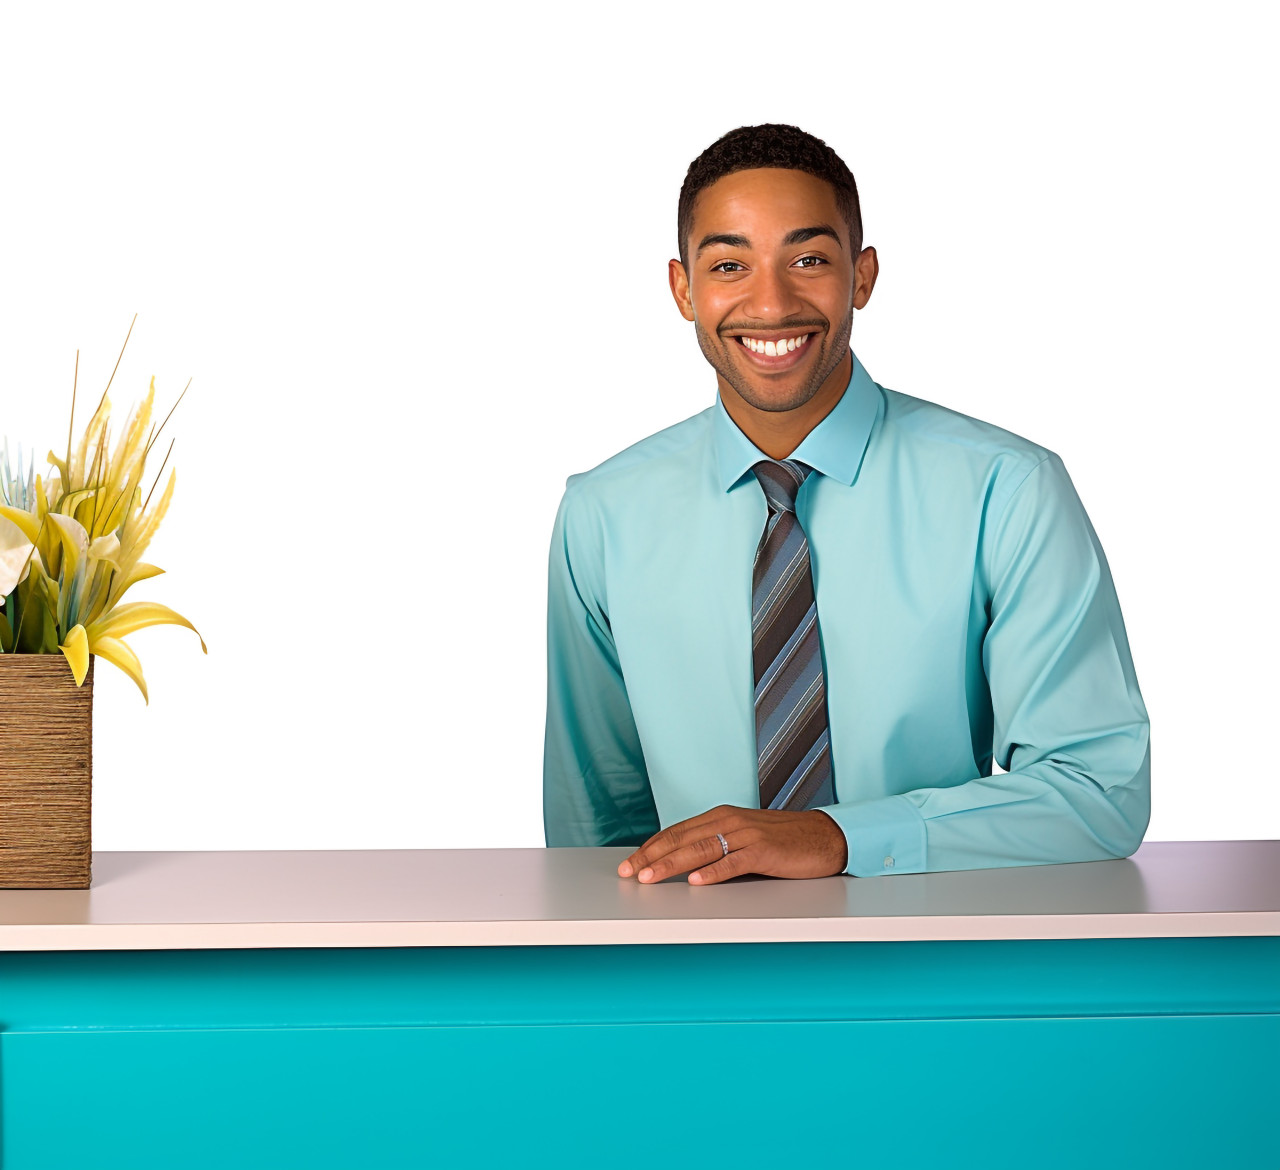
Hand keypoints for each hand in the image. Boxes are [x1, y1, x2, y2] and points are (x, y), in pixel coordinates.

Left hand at [617, 805, 848, 884]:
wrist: (825, 837)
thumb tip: (682, 868)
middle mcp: (729, 821)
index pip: (676, 832)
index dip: (650, 847)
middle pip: (681, 838)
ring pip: (701, 848)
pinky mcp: (764, 851)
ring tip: (650, 876)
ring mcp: (747, 834)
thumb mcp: (742, 841)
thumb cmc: (783, 842)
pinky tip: (697, 882)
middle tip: (628, 872)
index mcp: (721, 817)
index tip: (629, 863)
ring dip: (672, 864)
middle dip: (651, 856)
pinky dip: (713, 872)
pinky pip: (734, 862)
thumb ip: (715, 849)